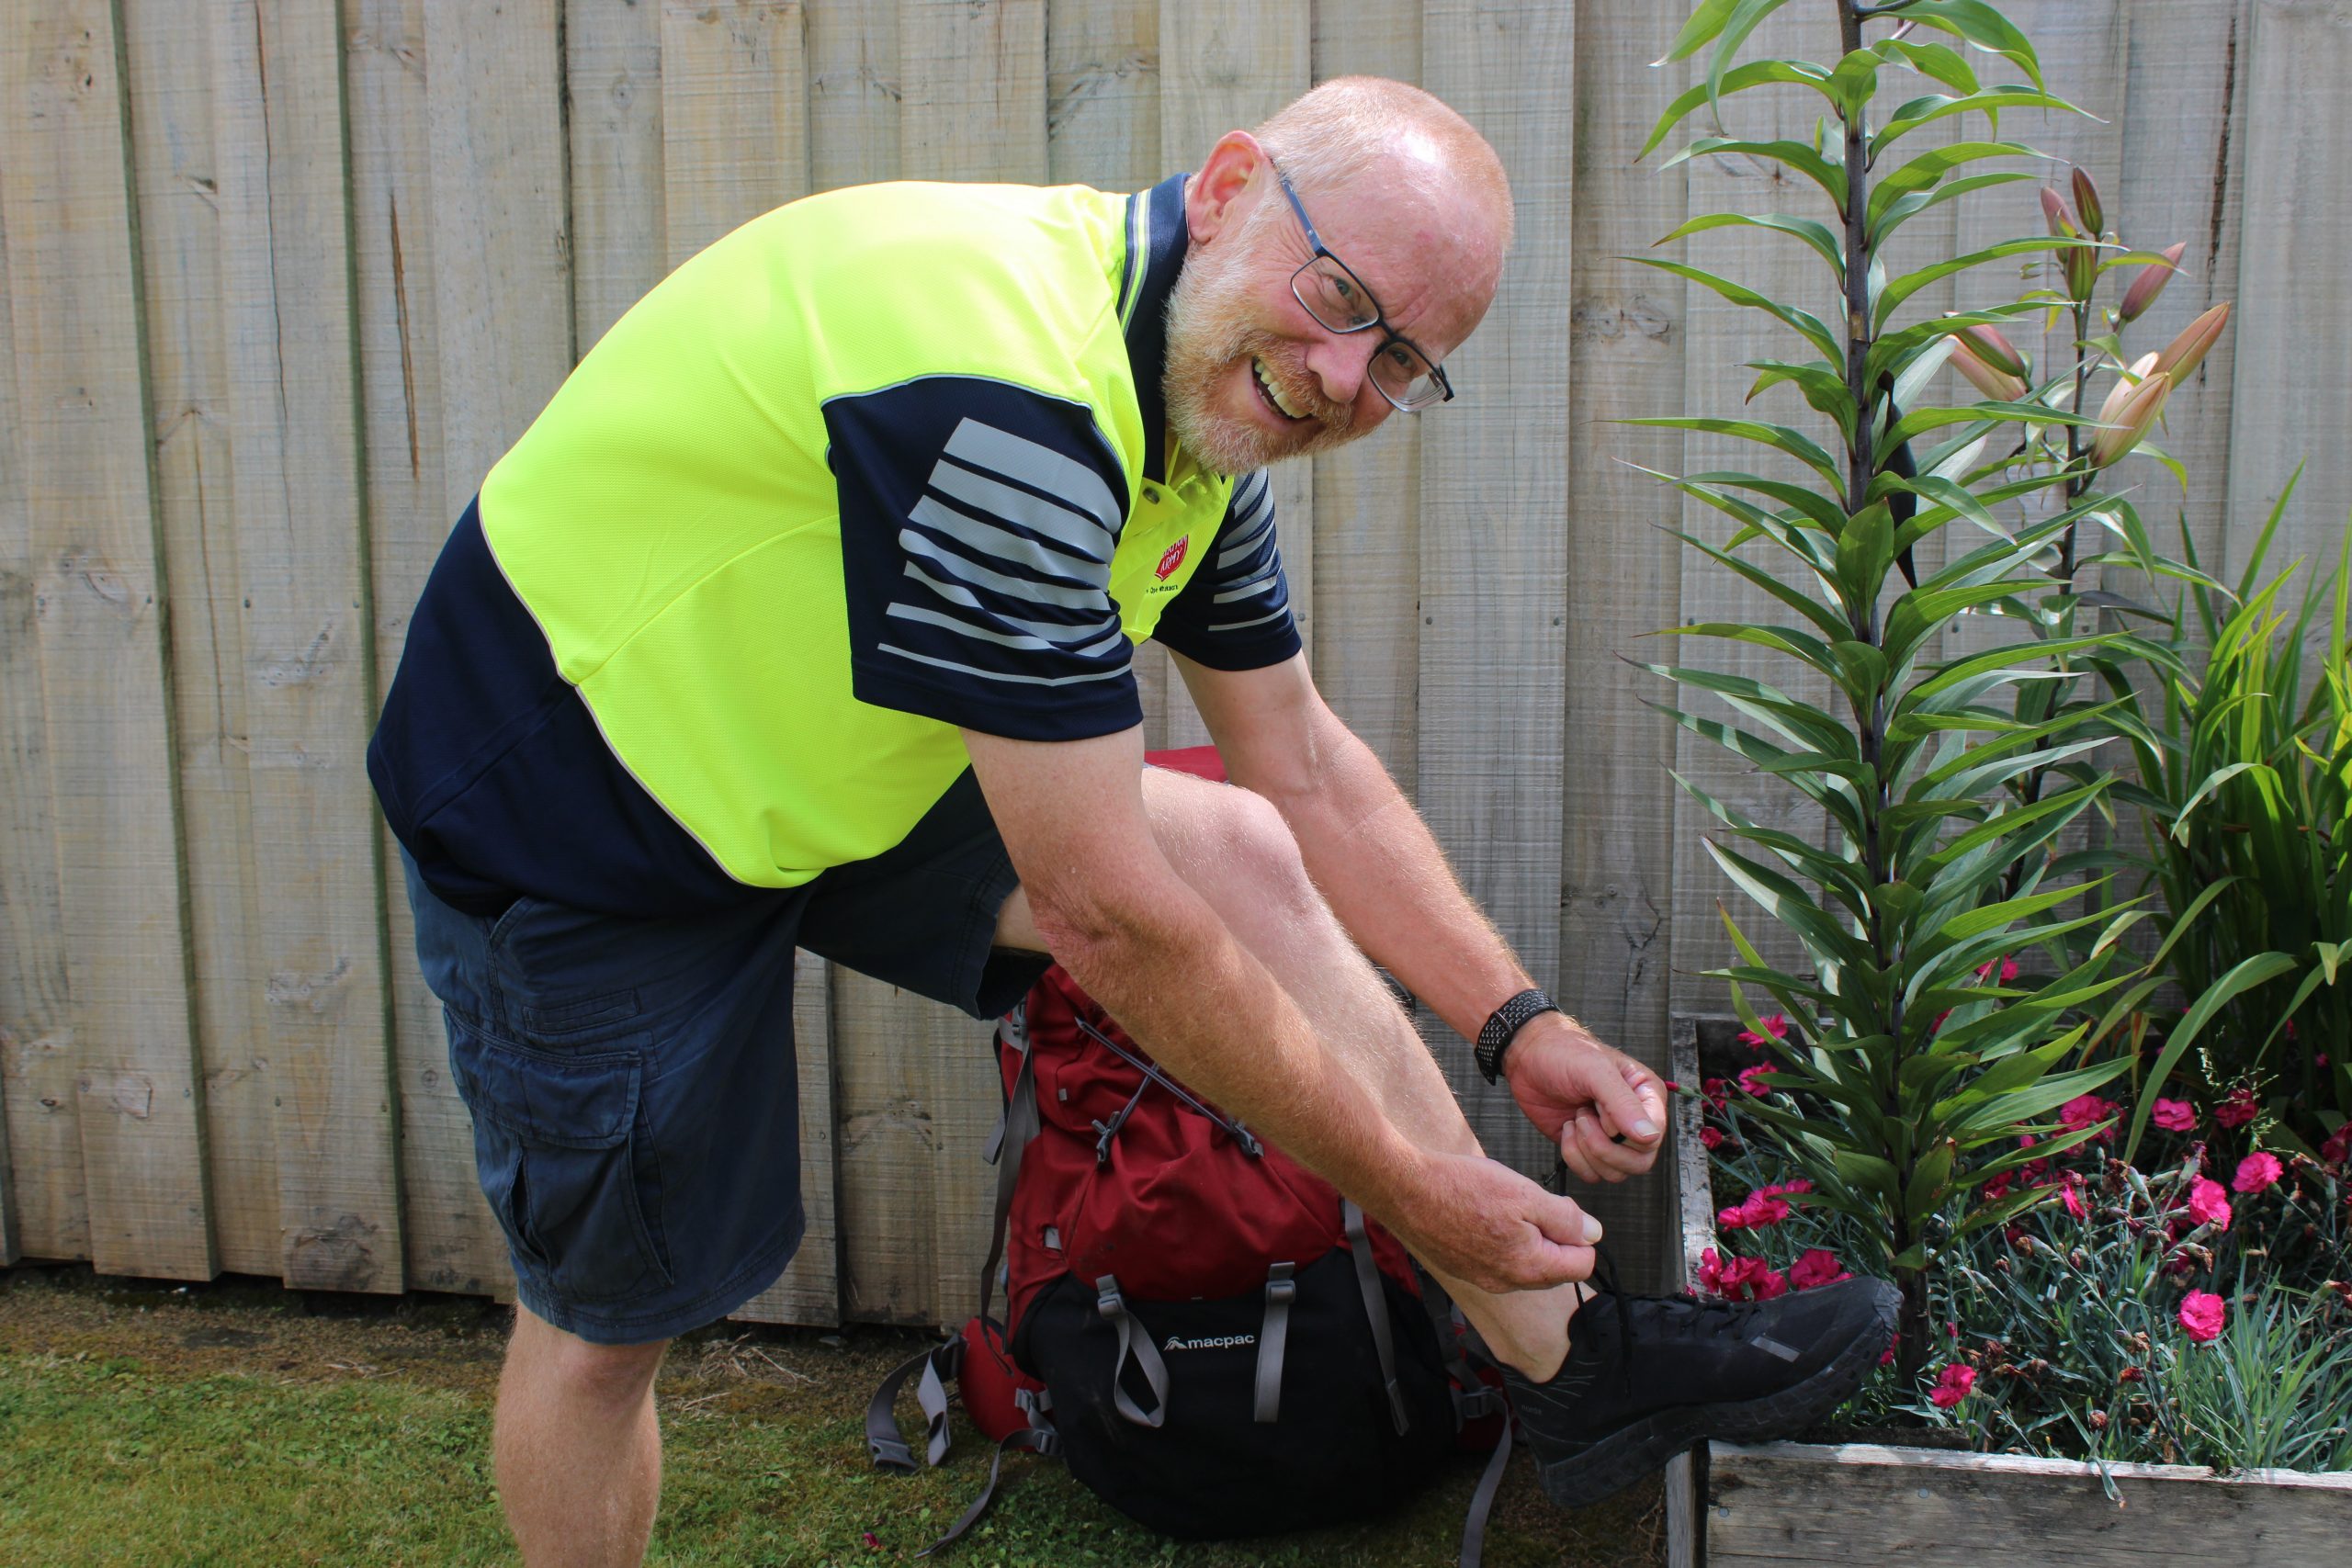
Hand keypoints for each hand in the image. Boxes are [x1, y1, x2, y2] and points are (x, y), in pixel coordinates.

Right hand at [1378, 1148, 1602, 1293]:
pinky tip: (1480, 1214)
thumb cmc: (1461, 1188)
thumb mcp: (1525, 1193)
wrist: (1404, 1189)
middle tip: (1527, 1203)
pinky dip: (1498, 1239)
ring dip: (1524, 1236)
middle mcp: (1507, 1283)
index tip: (1559, 1211)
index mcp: (1529, 1267)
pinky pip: (1496, 1260)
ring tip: (1501, 1206)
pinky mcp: (1462, 1269)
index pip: (1582, 1265)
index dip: (1580, 1234)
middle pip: (1553, 1267)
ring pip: (1524, 1262)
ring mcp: (1482, 1279)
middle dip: (1550, 1236)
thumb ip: (1565, 1218)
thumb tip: (1593, 1234)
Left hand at [1504, 1015, 1667, 1184]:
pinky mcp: (1588, 1148)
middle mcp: (1634, 1120)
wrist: (1528, 1057)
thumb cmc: (1564, 1053)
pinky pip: (1591, 1174)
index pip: (1653, 1136)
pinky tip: (1566, 1128)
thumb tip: (1649, 1137)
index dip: (1626, 1132)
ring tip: (1575, 1118)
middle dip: (1604, 1148)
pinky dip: (1574, 1157)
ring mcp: (1611, 1137)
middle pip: (1638, 1162)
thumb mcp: (1595, 1070)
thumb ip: (1622, 1103)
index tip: (1599, 1110)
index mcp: (1646, 1096)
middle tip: (1582, 1118)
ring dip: (1587, 1150)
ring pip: (1615, 1173)